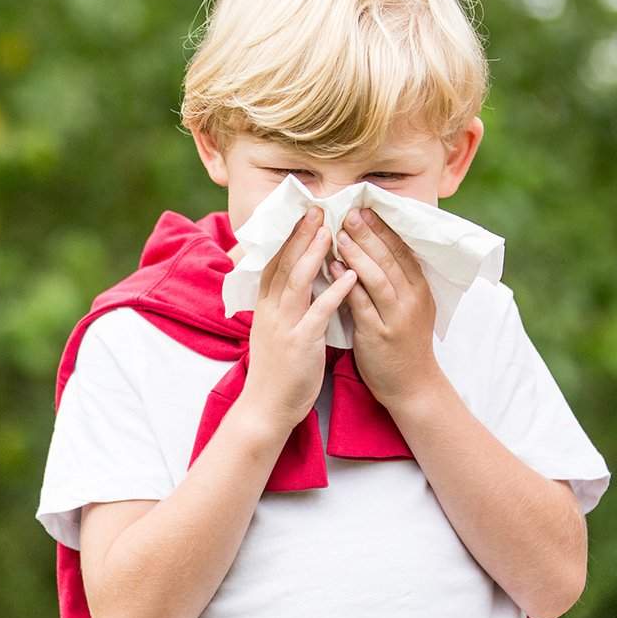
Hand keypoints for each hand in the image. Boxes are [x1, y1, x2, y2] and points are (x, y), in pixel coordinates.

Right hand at [240, 207, 357, 431]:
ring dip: (314, 254)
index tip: (301, 214)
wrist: (266, 408)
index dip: (287, 237)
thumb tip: (295, 283)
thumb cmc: (276, 372)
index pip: (274, 263)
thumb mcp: (274, 332)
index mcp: (266, 307)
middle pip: (283, 264)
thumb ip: (283, 306)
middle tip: (316, 209)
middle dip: (300, 234)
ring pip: (297, 281)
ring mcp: (285, 326)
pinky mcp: (301, 344)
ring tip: (331, 231)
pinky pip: (319, 313)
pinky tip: (350, 276)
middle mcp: (271, 311)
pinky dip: (334, 292)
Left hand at [335, 208, 441, 407]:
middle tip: (349, 212)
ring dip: (358, 253)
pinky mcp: (379, 334)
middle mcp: (412, 299)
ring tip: (339, 234)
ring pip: (377, 277)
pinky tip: (333, 268)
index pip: (402, 250)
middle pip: (389, 258)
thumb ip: (394, 281)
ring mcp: (397, 317)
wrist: (412, 386)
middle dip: (368, 233)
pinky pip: (361, 303)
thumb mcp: (407, 307)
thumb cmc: (404, 343)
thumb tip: (371, 249)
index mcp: (420, 289)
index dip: (383, 228)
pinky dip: (347, 283)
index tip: (365, 208)